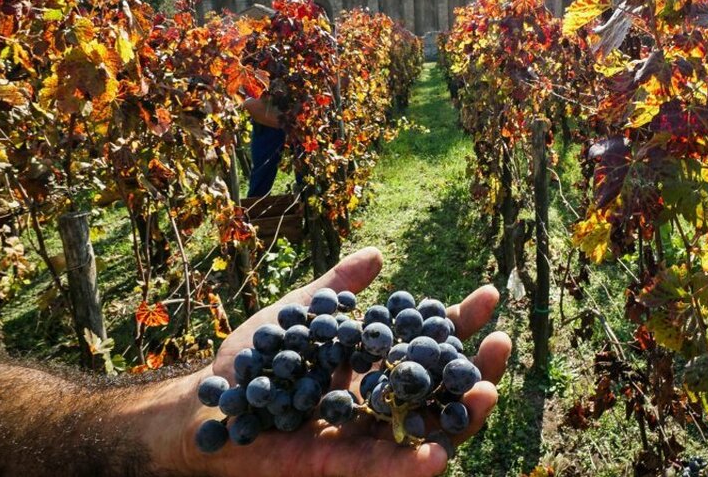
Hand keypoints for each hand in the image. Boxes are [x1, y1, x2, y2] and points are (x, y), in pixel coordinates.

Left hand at [152, 247, 511, 476]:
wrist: (205, 403)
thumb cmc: (251, 361)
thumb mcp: (299, 313)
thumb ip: (336, 287)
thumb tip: (378, 253)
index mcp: (374, 365)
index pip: (429, 344)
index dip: (460, 322)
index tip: (488, 293)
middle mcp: (377, 402)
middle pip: (441, 391)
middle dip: (476, 368)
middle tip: (501, 343)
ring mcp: (363, 437)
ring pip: (424, 433)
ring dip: (461, 418)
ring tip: (487, 393)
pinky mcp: (339, 467)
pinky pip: (381, 468)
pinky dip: (411, 464)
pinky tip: (439, 453)